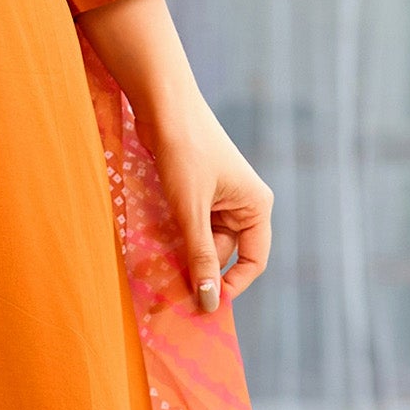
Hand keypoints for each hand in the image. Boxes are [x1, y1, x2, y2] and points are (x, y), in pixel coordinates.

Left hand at [137, 97, 272, 313]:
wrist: (163, 105)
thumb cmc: (184, 152)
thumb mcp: (191, 210)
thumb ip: (199, 256)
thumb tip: (210, 301)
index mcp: (256, 206)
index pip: (254, 260)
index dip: (232, 284)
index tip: (205, 304)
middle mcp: (242, 204)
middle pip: (224, 252)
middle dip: (199, 269)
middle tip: (169, 291)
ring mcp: (219, 197)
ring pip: (202, 239)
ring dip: (182, 252)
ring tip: (156, 266)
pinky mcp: (196, 192)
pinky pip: (189, 224)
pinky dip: (174, 236)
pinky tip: (154, 245)